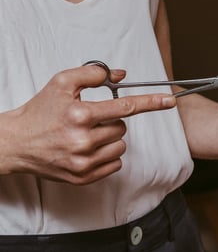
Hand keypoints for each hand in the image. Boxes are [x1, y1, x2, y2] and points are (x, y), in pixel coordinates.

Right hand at [1, 64, 175, 184]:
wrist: (15, 142)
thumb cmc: (40, 112)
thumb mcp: (61, 84)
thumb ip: (92, 74)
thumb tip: (121, 75)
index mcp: (80, 115)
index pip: (126, 107)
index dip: (150, 103)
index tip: (169, 101)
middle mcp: (83, 140)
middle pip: (122, 127)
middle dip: (111, 121)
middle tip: (90, 120)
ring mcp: (84, 162)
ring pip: (120, 146)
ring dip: (109, 139)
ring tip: (86, 135)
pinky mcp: (83, 177)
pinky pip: (115, 164)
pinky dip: (106, 155)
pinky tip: (87, 149)